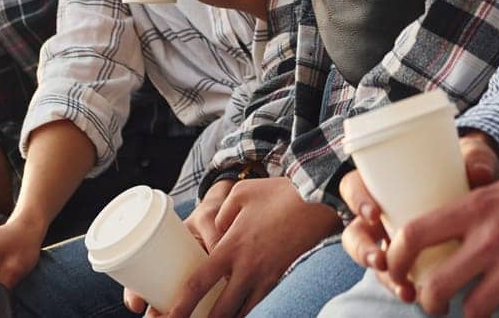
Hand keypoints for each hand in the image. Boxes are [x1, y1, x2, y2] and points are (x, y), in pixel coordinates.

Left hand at [160, 176, 340, 317]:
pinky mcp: (280, 277)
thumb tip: (215, 231)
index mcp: (230, 247)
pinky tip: (238, 315)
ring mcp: (266, 276)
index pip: (198, 284)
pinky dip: (246, 313)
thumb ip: (221, 215)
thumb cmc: (278, 193)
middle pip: (219, 311)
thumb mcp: (240, 195)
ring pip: (242, 313)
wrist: (318, 200)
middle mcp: (246, 268)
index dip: (180, 306)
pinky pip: (260, 304)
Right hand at [340, 132, 498, 300]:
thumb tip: (481, 171)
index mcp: (383, 182)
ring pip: (371, 259)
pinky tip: (414, 295)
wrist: (486, 194)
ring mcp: (391, 239)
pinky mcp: (407, 260)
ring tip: (403, 289)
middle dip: (362, 250)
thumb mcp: (471, 159)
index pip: (354, 186)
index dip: (357, 200)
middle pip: (356, 231)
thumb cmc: (466, 169)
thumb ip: (476, 160)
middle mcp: (381, 213)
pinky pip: (393, 277)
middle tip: (381, 261)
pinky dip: (400, 288)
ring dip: (382, 277)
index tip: (374, 214)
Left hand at [387, 150, 498, 317]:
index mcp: (476, 206)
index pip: (416, 233)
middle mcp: (491, 237)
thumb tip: (447, 235)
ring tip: (475, 305)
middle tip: (433, 301)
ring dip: (469, 312)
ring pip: (472, 311)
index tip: (394, 268)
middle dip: (429, 301)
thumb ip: (474, 212)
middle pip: (437, 286)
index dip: (396, 257)